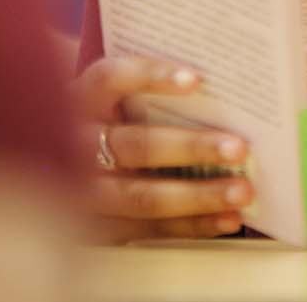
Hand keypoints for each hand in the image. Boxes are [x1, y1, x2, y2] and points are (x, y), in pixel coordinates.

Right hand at [72, 56, 253, 240]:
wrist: (65, 160)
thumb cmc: (114, 113)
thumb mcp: (119, 94)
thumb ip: (155, 89)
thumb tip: (223, 87)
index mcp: (85, 98)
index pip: (112, 78)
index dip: (151, 76)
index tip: (196, 80)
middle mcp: (78, 144)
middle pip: (137, 146)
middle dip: (192, 148)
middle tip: (239, 148)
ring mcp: (84, 191)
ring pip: (142, 197)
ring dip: (198, 196)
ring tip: (242, 192)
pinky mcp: (98, 227)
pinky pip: (148, 229)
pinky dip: (191, 225)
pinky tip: (226, 219)